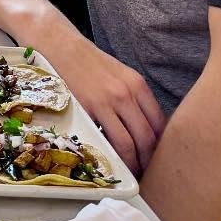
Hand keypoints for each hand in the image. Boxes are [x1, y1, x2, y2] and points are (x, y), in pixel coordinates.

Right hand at [40, 32, 166, 173]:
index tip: (156, 160)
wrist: (59, 45)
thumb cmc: (87, 62)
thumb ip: (133, 98)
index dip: (160, 148)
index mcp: (138, 85)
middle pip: (148, 138)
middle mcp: (127, 94)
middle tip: (145, 175)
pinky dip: (110, 154)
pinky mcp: (86, 107)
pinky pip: (104, 139)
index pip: (160, 125)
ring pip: (129, 143)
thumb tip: (143, 129)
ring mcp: (107, 101)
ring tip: (130, 174)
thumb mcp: (119, 75)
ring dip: (132, 163)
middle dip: (148, 161)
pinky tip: (109, 160)